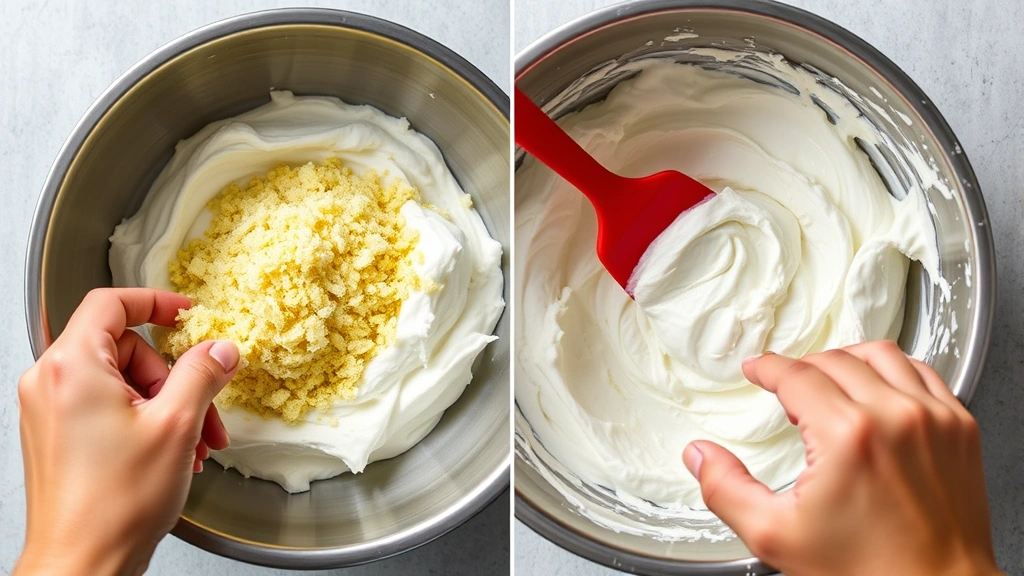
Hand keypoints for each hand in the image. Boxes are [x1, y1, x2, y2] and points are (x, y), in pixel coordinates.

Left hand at [14, 288, 238, 575]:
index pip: (110, 303)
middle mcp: (50, 382)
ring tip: (192, 443)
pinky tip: (171, 452)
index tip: (186, 313)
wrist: (80, 565)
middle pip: (124, 349)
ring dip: (165, 405)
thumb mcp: (177, 425)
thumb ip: (201, 374)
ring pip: (120, 382)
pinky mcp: (55, 436)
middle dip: (172, 377)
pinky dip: (143, 421)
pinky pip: (106, 408)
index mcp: (72, 366)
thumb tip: (219, 349)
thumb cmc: (113, 504)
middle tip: (200, 410)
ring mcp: (49, 411)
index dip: (155, 302)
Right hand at [683, 341, 1000, 575]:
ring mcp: (933, 418)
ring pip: (882, 355)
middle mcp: (894, 416)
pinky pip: (924, 373)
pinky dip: (895, 371)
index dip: (767, 367)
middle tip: (788, 388)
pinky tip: (880, 388)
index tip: (757, 369)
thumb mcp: (776, 536)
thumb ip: (727, 489)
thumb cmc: (870, 571)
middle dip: (802, 367)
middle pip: (835, 360)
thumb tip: (700, 455)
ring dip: (847, 359)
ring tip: (831, 379)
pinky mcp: (960, 427)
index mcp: (846, 435)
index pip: (795, 374)